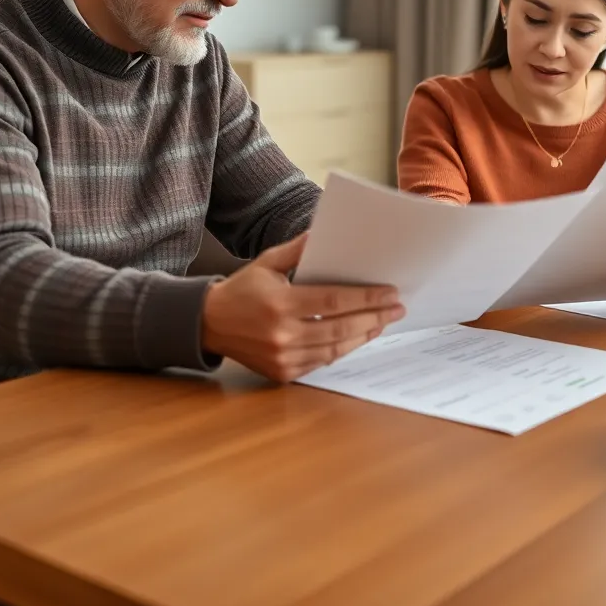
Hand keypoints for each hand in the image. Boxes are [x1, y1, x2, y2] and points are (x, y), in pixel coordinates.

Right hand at [201, 232, 403, 381]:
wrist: (209, 324)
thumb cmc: (242, 289)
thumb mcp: (267, 262)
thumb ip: (297, 250)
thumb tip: (324, 233)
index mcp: (280, 303)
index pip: (333, 301)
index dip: (366, 297)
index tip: (390, 292)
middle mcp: (282, 334)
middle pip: (340, 327)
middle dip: (375, 317)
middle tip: (397, 308)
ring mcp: (283, 357)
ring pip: (335, 348)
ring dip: (364, 335)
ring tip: (383, 322)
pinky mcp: (282, 372)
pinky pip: (322, 362)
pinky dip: (343, 349)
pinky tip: (358, 337)